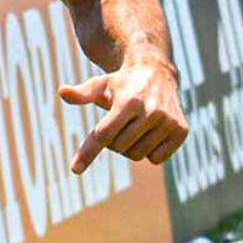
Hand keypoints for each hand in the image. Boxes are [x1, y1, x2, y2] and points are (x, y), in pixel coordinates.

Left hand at [58, 57, 187, 173]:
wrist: (157, 74)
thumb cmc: (122, 83)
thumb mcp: (100, 84)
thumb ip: (82, 94)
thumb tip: (61, 91)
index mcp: (128, 101)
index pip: (104, 135)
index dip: (88, 152)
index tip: (74, 169)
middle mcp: (151, 112)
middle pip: (119, 148)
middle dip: (113, 141)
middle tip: (118, 125)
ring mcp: (168, 122)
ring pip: (138, 156)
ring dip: (130, 147)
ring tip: (133, 127)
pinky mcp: (181, 131)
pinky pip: (156, 159)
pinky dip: (149, 151)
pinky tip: (150, 132)